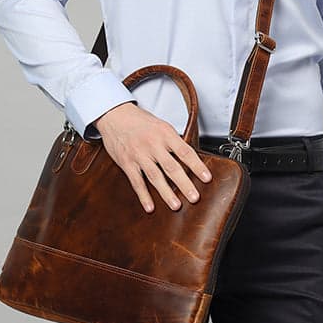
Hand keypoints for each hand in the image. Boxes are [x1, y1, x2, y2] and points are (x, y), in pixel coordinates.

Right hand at [93, 102, 212, 212]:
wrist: (115, 115)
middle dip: (184, 184)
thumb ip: (174, 142)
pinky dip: (143, 196)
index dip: (197, 166)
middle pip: (171, 167)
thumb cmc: (140, 122)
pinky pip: (136, 182)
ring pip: (155, 176)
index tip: (207, 178)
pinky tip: (150, 207)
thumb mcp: (161, 126)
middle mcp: (152, 144)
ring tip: (176, 206)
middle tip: (194, 197)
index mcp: (165, 134)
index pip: (185, 152)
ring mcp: (139, 154)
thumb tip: (190, 160)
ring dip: (166, 193)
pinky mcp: (126, 163)